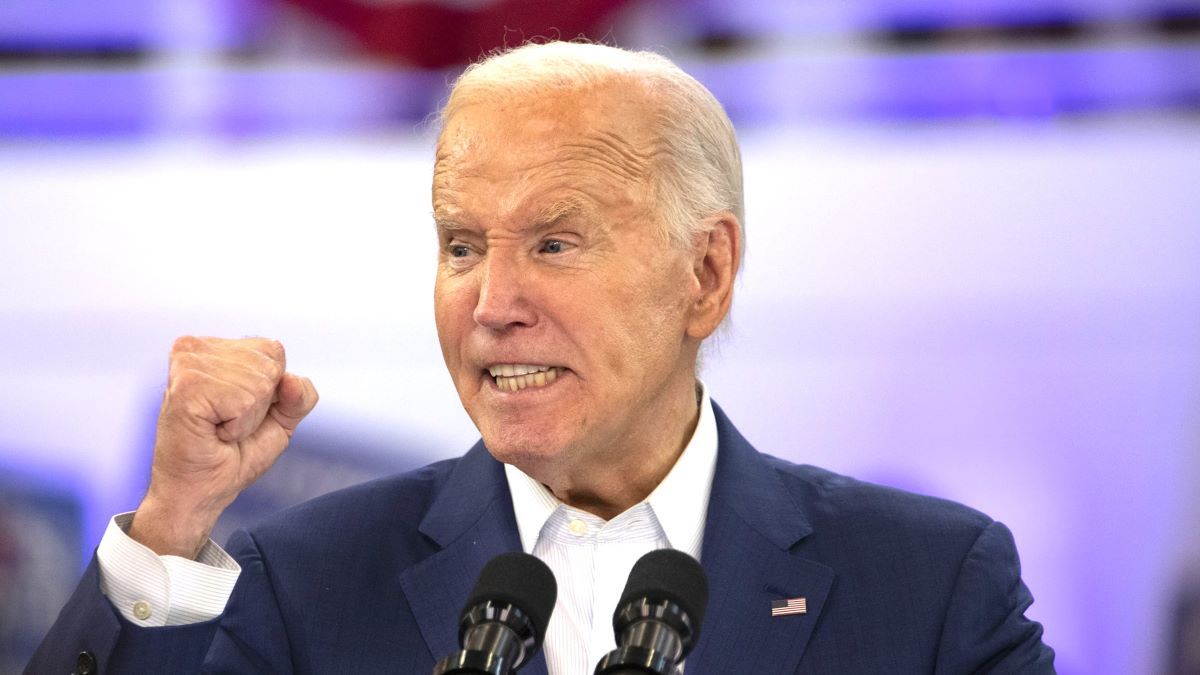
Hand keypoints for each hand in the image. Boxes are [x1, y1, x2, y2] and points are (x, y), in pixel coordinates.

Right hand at [129, 336, 318, 557]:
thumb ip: (299, 396)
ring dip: (247, 418)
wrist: (201, 491)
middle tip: (227, 423)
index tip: (238, 411)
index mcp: (213, 348)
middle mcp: (195, 349)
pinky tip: (213, 431)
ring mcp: (188, 366)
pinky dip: (238, 426)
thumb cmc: (233, 454)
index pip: (274, 350)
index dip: (271, 391)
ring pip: (260, 383)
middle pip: (271, 364)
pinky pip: (244, 401)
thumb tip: (293, 380)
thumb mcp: (280, 421)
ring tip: (218, 428)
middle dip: (260, 404)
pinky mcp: (186, 388)